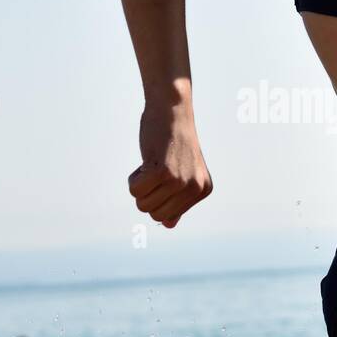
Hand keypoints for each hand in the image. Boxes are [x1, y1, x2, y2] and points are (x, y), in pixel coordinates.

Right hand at [128, 102, 212, 228]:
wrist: (172, 111)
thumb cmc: (173, 141)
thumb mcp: (182, 171)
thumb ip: (177, 199)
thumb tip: (170, 225)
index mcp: (202, 190)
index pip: (167, 217)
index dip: (157, 198)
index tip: (165, 174)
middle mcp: (195, 188)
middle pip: (155, 215)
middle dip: (147, 195)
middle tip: (155, 170)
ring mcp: (180, 181)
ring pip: (143, 205)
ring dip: (139, 185)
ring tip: (151, 164)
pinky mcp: (163, 172)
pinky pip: (135, 191)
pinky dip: (133, 178)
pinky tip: (146, 160)